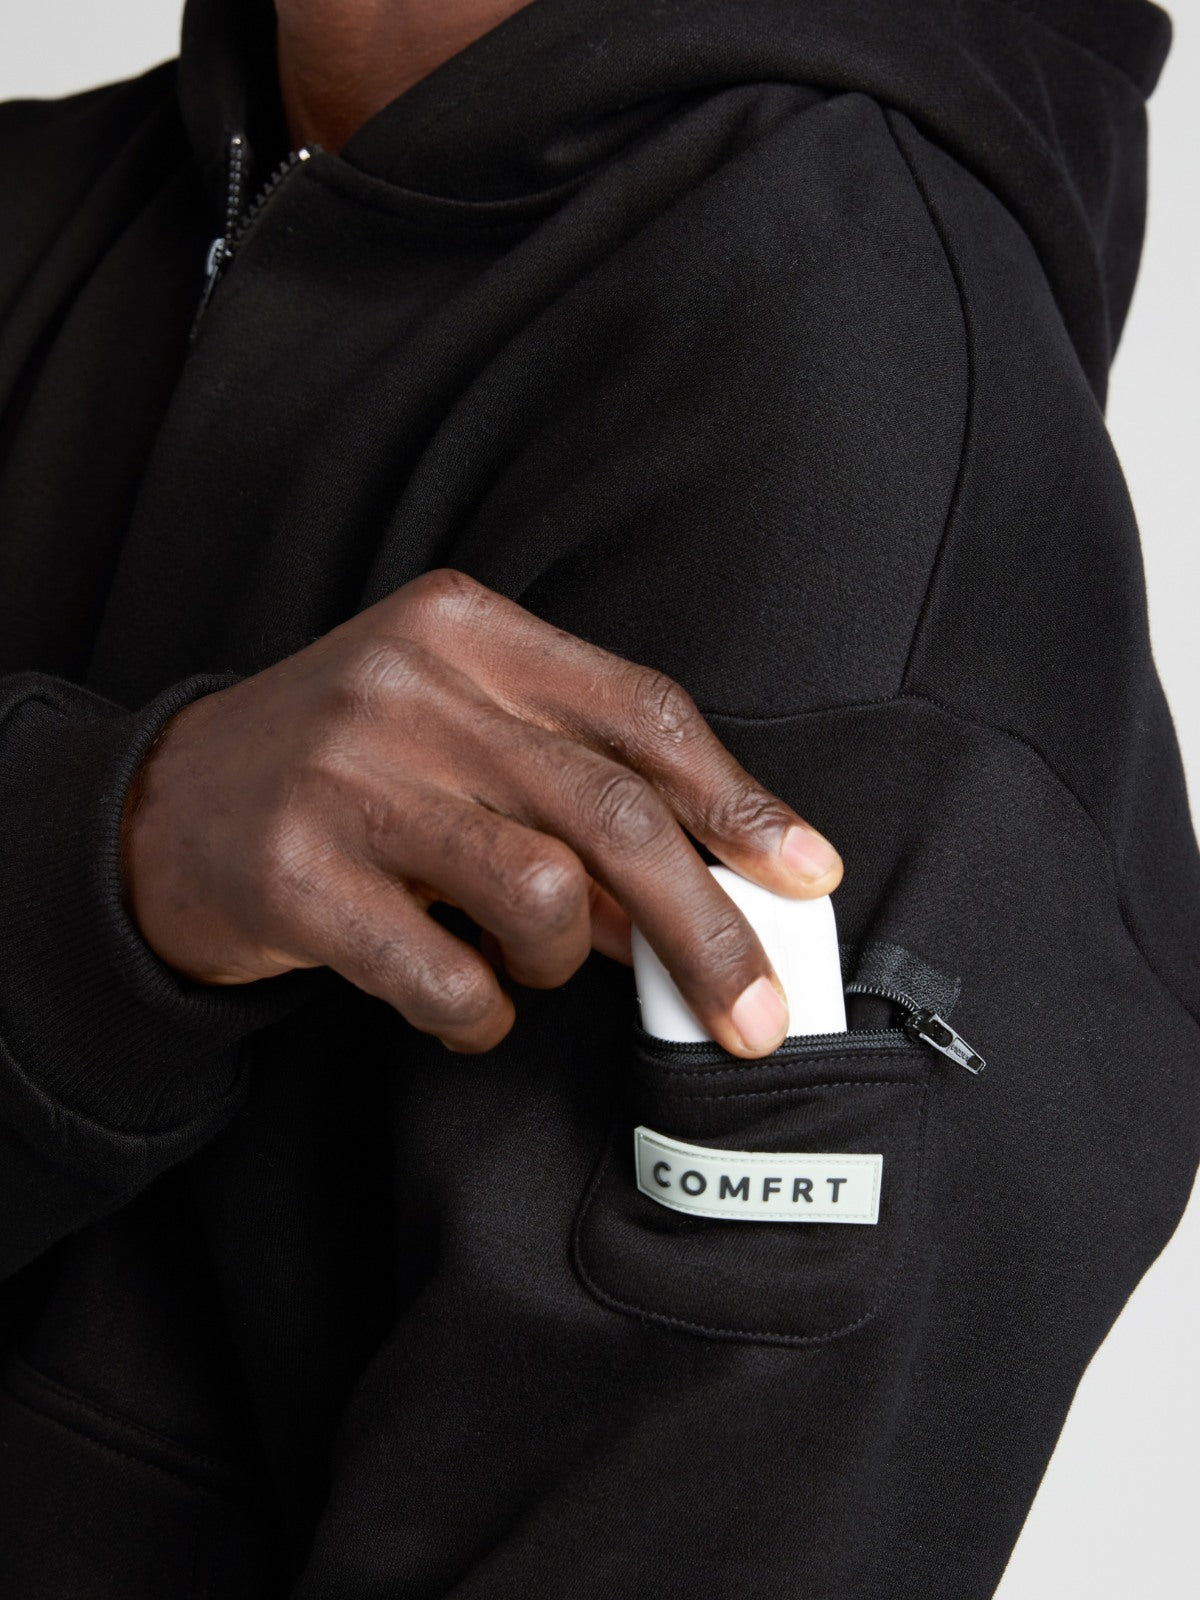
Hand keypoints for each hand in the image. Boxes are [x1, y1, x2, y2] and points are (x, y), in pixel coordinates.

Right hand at [122, 570, 841, 1055]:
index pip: (640, 712)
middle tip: (753, 1014)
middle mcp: (409, 687)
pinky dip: (483, 1015)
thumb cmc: (344, 774)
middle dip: (705, 928)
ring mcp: (347, 776)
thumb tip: (702, 898)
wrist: (163, 813)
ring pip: (542, 890)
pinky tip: (466, 1004)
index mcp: (466, 629)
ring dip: (559, 959)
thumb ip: (571, 797)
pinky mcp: (296, 876)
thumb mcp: (457, 743)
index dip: (739, 802)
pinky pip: (449, 976)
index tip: (807, 874)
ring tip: (525, 964)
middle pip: (612, 812)